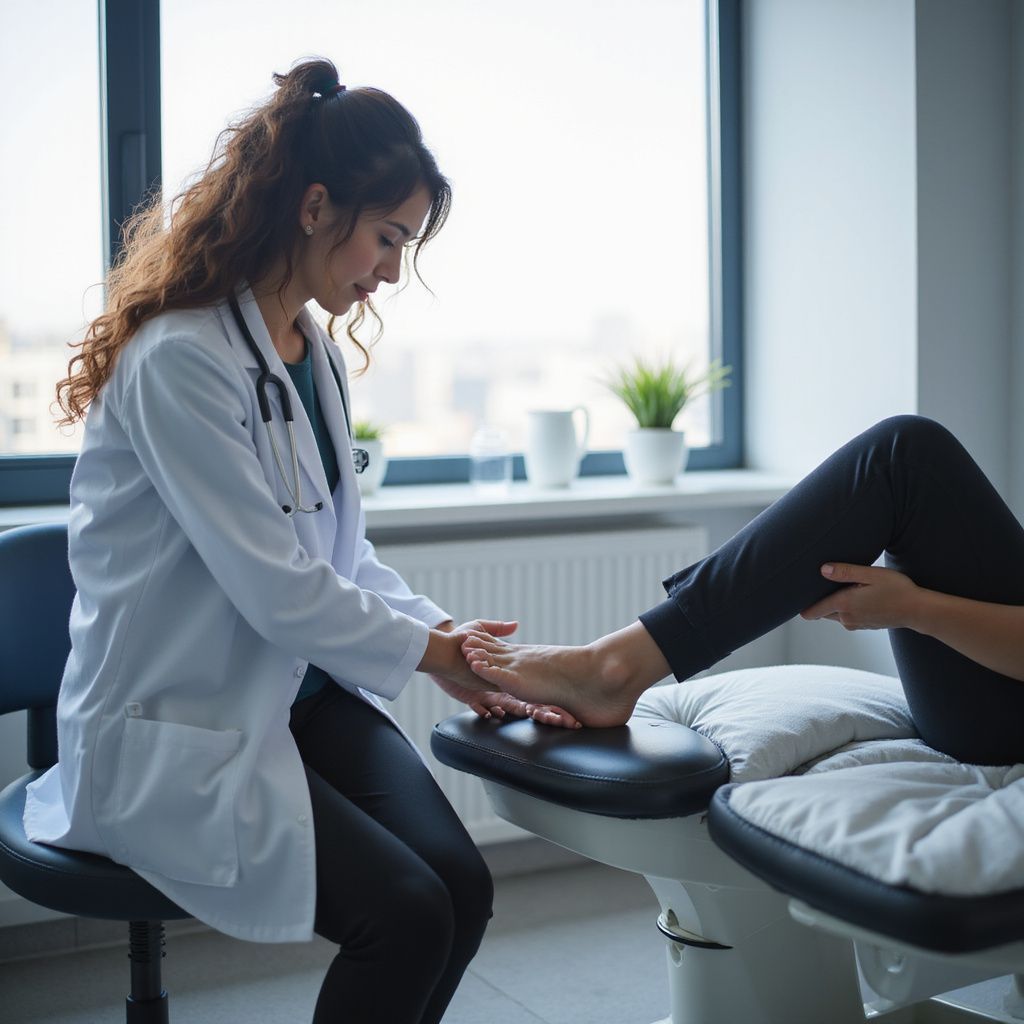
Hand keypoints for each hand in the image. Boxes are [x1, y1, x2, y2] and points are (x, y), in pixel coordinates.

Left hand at [422, 619, 532, 719]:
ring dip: (502, 706)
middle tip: (529, 707)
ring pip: (495, 702)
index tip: (534, 687)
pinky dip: (483, 711)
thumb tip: (516, 624)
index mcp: (497, 664)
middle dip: (517, 699)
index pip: (513, 675)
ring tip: (510, 711)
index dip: (523, 681)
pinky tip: (490, 715)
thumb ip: (497, 628)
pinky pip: (478, 707)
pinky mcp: (468, 695)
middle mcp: (491, 677)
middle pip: (508, 691)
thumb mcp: (479, 628)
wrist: (439, 650)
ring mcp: (480, 688)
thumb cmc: (459, 637)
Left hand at [800, 563, 922, 630]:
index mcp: (844, 604)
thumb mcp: (871, 574)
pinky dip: (847, 606)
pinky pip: (846, 615)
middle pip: (821, 611)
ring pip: (834, 613)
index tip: (794, 596)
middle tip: (820, 583)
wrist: (918, 610)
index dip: (802, 604)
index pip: (812, 611)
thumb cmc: (897, 589)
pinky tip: (857, 594)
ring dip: (835, 602)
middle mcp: (846, 618)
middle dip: (819, 600)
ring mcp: (854, 624)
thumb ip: (845, 572)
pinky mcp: (863, 625)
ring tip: (844, 585)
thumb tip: (822, 569)